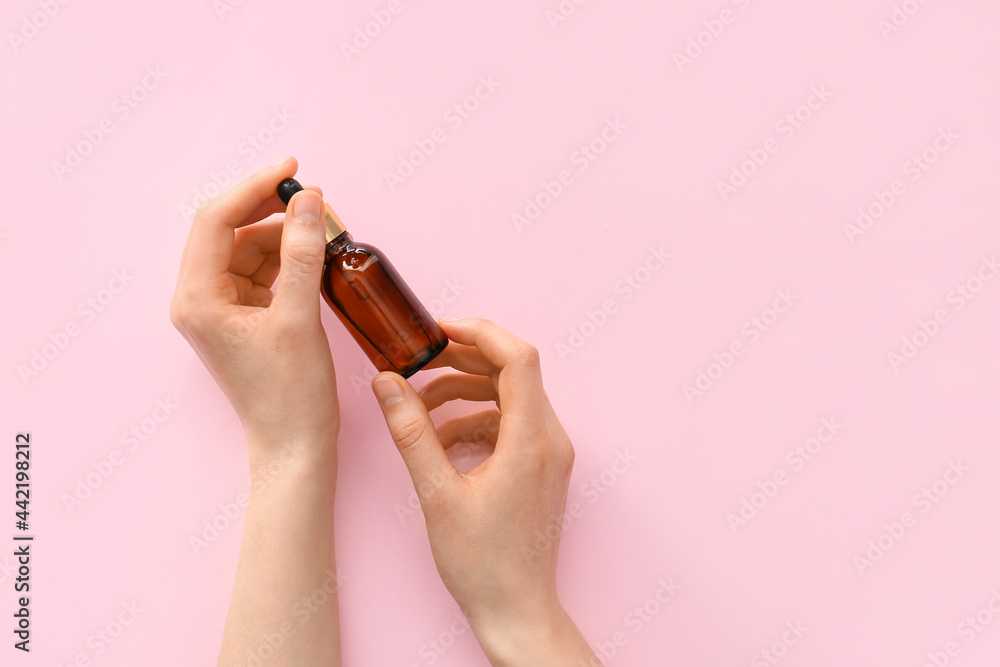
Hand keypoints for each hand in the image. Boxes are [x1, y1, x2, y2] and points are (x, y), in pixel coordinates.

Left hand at [170, 156, 338, 469]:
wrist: (294, 445)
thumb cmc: (290, 393)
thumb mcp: (300, 317)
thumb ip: (303, 253)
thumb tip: (309, 201)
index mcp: (197, 298)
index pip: (217, 220)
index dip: (254, 188)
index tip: (293, 171)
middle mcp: (199, 299)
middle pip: (229, 230)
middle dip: (270, 211)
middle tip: (314, 201)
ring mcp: (219, 309)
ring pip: (248, 250)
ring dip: (283, 236)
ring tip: (324, 234)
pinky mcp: (241, 318)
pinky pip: (261, 272)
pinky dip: (286, 260)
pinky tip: (314, 257)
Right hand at [371, 318, 596, 664]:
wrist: (516, 609)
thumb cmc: (482, 562)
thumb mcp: (436, 494)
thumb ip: (411, 432)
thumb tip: (388, 383)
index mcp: (531, 440)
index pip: (518, 358)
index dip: (479, 333)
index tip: (439, 328)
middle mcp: (550, 439)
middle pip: (514, 372)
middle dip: (465, 361)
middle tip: (421, 363)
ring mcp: (549, 453)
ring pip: (510, 397)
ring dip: (466, 392)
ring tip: (421, 406)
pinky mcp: (540, 466)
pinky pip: (511, 424)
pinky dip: (476, 420)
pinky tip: (441, 440)